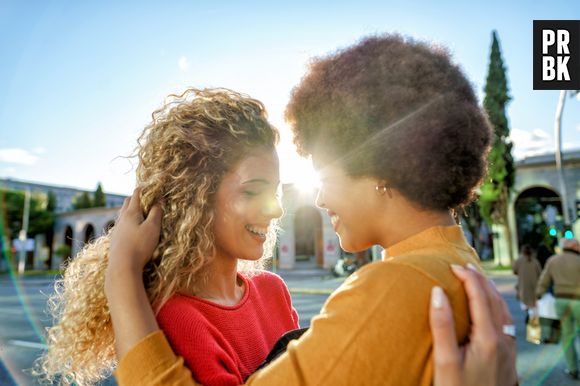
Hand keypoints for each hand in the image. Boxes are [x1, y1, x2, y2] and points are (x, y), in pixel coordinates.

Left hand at [107, 188, 162, 273]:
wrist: (122, 267)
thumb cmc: (140, 246)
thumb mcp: (153, 228)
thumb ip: (156, 213)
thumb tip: (159, 201)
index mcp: (131, 213)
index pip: (136, 195)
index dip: (144, 189)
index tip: (151, 187)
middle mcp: (121, 219)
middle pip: (127, 203)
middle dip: (136, 198)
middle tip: (146, 199)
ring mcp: (117, 229)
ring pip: (123, 214)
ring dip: (131, 211)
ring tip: (140, 213)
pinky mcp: (115, 240)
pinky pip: (121, 226)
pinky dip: (128, 222)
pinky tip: (131, 230)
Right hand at [429, 265, 516, 385]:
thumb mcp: (445, 361)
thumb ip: (442, 325)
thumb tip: (437, 291)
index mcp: (489, 338)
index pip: (480, 296)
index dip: (467, 277)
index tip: (451, 266)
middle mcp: (504, 341)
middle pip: (495, 299)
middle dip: (480, 279)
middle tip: (463, 266)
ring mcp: (508, 350)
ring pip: (504, 311)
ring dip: (490, 291)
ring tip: (475, 281)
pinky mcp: (508, 358)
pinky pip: (505, 322)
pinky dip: (495, 307)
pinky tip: (487, 310)